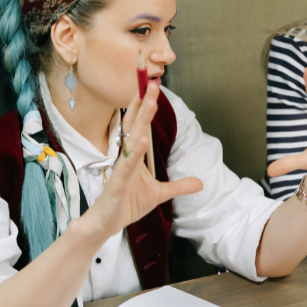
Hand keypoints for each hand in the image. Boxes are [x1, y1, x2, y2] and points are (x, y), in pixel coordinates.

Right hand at [84, 82, 202, 239]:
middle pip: (135, 125)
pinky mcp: (117, 183)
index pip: (140, 126)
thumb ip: (179, 186)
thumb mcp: (160, 194)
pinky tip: (141, 140)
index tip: (153, 88)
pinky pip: (127, 165)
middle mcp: (126, 157)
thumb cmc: (127, 204)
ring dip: (141, 120)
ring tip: (150, 103)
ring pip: (131, 139)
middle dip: (143, 103)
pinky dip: (134, 152)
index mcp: (134, 156)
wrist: (106, 223)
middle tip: (152, 83)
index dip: (146, 107)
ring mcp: (121, 168)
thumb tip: (200, 183)